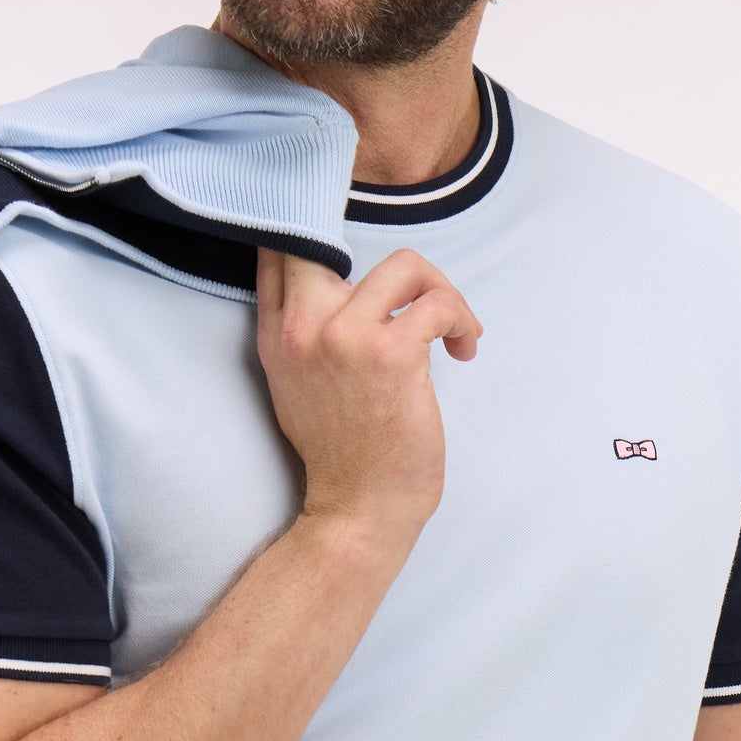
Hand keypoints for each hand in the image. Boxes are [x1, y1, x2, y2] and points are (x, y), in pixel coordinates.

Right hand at [256, 244, 482, 544]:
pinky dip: (462, 321)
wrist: (359, 508)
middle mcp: (301, 328)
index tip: (363, 261)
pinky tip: (464, 350)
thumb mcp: (295, 385)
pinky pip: (439, 304)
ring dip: (441, 292)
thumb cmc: (342, 452)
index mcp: (275, 334)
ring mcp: (344, 337)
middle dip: (389, 264)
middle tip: (418, 298)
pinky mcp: (390, 353)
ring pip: (405, 266)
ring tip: (452, 329)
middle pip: (336, 240)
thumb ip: (301, 332)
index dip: (321, 232)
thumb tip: (335, 287)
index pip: (283, 249)